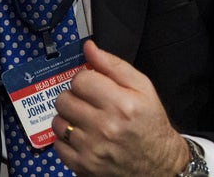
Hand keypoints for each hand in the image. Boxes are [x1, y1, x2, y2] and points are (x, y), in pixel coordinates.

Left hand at [51, 40, 188, 175]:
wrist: (157, 162)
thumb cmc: (150, 123)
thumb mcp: (143, 88)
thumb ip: (114, 66)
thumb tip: (89, 48)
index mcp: (122, 103)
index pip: (82, 79)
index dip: (86, 78)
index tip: (93, 84)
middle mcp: (105, 126)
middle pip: (65, 99)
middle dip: (75, 96)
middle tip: (89, 101)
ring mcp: (91, 148)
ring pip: (58, 121)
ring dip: (68, 117)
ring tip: (86, 119)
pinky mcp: (82, 164)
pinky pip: (57, 144)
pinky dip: (66, 139)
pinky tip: (83, 136)